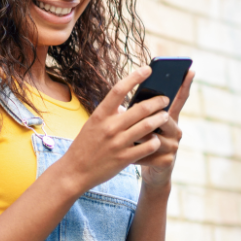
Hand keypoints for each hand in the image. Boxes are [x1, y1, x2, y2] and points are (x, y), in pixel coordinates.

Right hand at [56, 66, 171, 195]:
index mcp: (99, 115)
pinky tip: (156, 139)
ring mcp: (117, 143)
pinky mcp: (124, 158)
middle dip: (157, 101)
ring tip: (166, 116)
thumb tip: (128, 106)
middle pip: (140, 108)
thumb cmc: (85, 146)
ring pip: (148, 126)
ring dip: (160, 119)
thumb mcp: (92, 125)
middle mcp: (109, 127)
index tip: (148, 69)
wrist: (75, 171)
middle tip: (165, 99)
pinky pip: (148, 146)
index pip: (118, 90)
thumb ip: (110, 115)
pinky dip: (155, 140)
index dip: (135, 77)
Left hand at [136, 70, 193, 191]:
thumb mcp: (138, 126)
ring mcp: (173, 146)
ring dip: (138, 136)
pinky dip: (137, 153)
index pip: (178, 99)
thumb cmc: (139, 144)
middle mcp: (175, 130)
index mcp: (168, 118)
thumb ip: (137, 113)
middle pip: (164, 116)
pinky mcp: (167, 161)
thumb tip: (127, 100)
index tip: (189, 70)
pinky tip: (129, 155)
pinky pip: (151, 153)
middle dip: (148, 115)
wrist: (148, 171)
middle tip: (136, 112)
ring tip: (127, 138)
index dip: (184, 85)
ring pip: (155, 135)